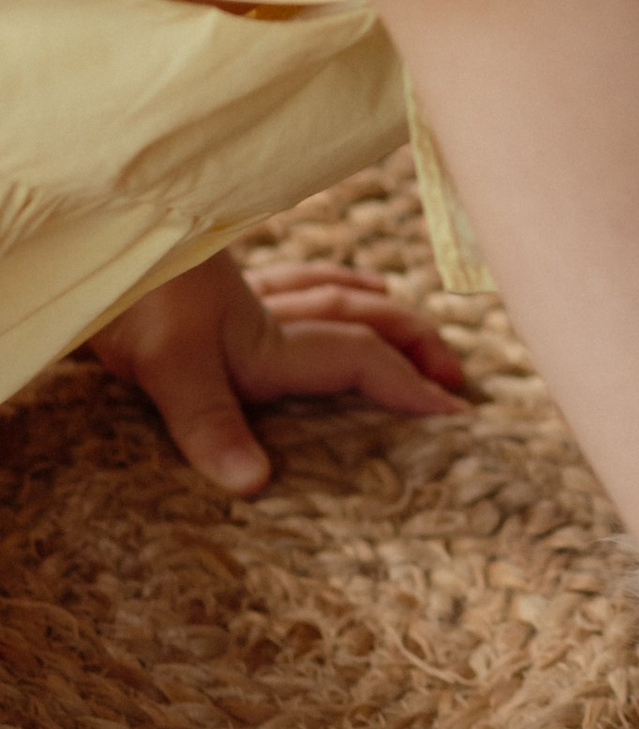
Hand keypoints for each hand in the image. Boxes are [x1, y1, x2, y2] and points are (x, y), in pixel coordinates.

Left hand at [89, 250, 470, 492]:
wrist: (93, 245)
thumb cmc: (131, 302)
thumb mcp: (169, 369)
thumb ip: (213, 426)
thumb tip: (255, 483)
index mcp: (267, 348)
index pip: (359, 361)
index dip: (410, 385)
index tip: (456, 414)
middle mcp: (264, 320)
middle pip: (359, 322)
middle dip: (414, 345)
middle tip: (453, 376)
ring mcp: (241, 298)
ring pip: (328, 295)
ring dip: (376, 308)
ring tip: (408, 321)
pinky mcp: (214, 287)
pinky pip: (290, 278)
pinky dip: (325, 279)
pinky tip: (337, 279)